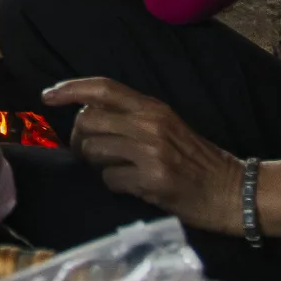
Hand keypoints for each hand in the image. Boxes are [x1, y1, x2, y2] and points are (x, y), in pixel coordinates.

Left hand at [41, 77, 243, 234]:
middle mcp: (150, 124)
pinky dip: (113, 185)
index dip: (71, 88)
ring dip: (94, 164)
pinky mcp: (153, 180)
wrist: (233, 192)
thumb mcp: (167, 127)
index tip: (47, 95)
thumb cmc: (196, 160)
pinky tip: (131, 186)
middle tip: (87, 154)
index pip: (103, 88)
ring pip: (93, 151)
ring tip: (113, 171)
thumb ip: (131, 118)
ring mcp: (152, 152)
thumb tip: (86, 118)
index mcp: (153, 107)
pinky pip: (109, 179)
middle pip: (88, 121)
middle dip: (78, 140)